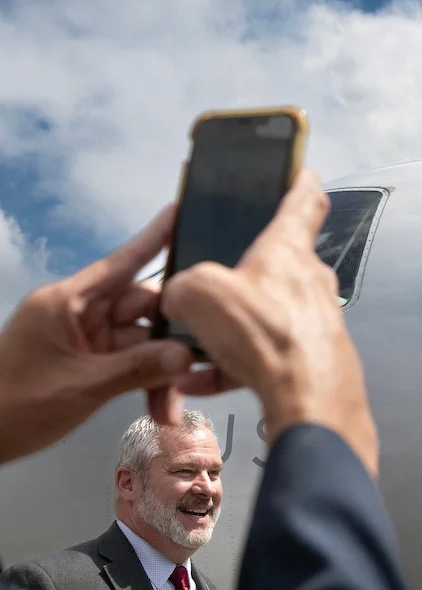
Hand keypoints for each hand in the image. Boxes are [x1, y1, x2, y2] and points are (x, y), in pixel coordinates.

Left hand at [0, 206, 194, 465]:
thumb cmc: (19, 405)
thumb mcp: (82, 387)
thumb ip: (138, 369)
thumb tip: (188, 355)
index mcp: (67, 301)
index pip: (121, 263)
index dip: (154, 238)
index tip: (183, 210)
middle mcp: (79, 312)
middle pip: (141, 308)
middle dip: (172, 337)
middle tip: (205, 360)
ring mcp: (84, 337)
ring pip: (141, 340)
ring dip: (160, 370)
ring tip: (172, 407)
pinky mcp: (87, 361)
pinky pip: (129, 362)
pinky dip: (146, 381)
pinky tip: (161, 406)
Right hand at [160, 169, 379, 477]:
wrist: (311, 401)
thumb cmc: (269, 335)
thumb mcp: (201, 294)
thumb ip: (183, 287)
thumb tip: (178, 297)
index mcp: (289, 248)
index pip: (305, 200)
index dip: (298, 181)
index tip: (296, 171)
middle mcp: (310, 280)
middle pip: (279, 262)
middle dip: (244, 272)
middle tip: (211, 282)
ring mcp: (315, 319)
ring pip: (266, 315)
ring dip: (230, 329)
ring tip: (194, 348)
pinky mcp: (312, 356)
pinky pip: (265, 355)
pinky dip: (232, 366)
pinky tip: (199, 383)